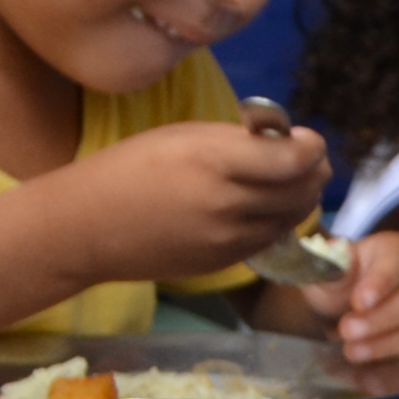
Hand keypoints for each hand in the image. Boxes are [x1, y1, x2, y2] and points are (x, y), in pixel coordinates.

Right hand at [51, 120, 328, 281]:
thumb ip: (238, 139)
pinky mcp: (224, 262)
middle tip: (306, 157)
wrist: (84, 229)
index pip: (295, 158)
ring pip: (294, 216)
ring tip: (287, 179)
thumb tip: (287, 140)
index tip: (305, 138)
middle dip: (315, 169)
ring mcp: (228, 239)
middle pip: (304, 189)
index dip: (312, 146)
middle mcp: (226, 204)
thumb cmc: (129, 169)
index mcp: (214, 163)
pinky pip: (271, 237)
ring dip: (301, 195)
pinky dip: (278, 219)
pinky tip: (262, 204)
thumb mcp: (183, 136)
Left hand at [289, 231, 398, 363]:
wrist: (345, 311)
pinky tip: (381, 376)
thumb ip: (330, 273)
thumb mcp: (326, 276)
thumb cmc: (339, 287)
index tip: (359, 301)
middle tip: (347, 331)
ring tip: (354, 353)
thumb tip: (337, 271)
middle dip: (383, 318)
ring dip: (392, 344)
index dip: (382, 281)